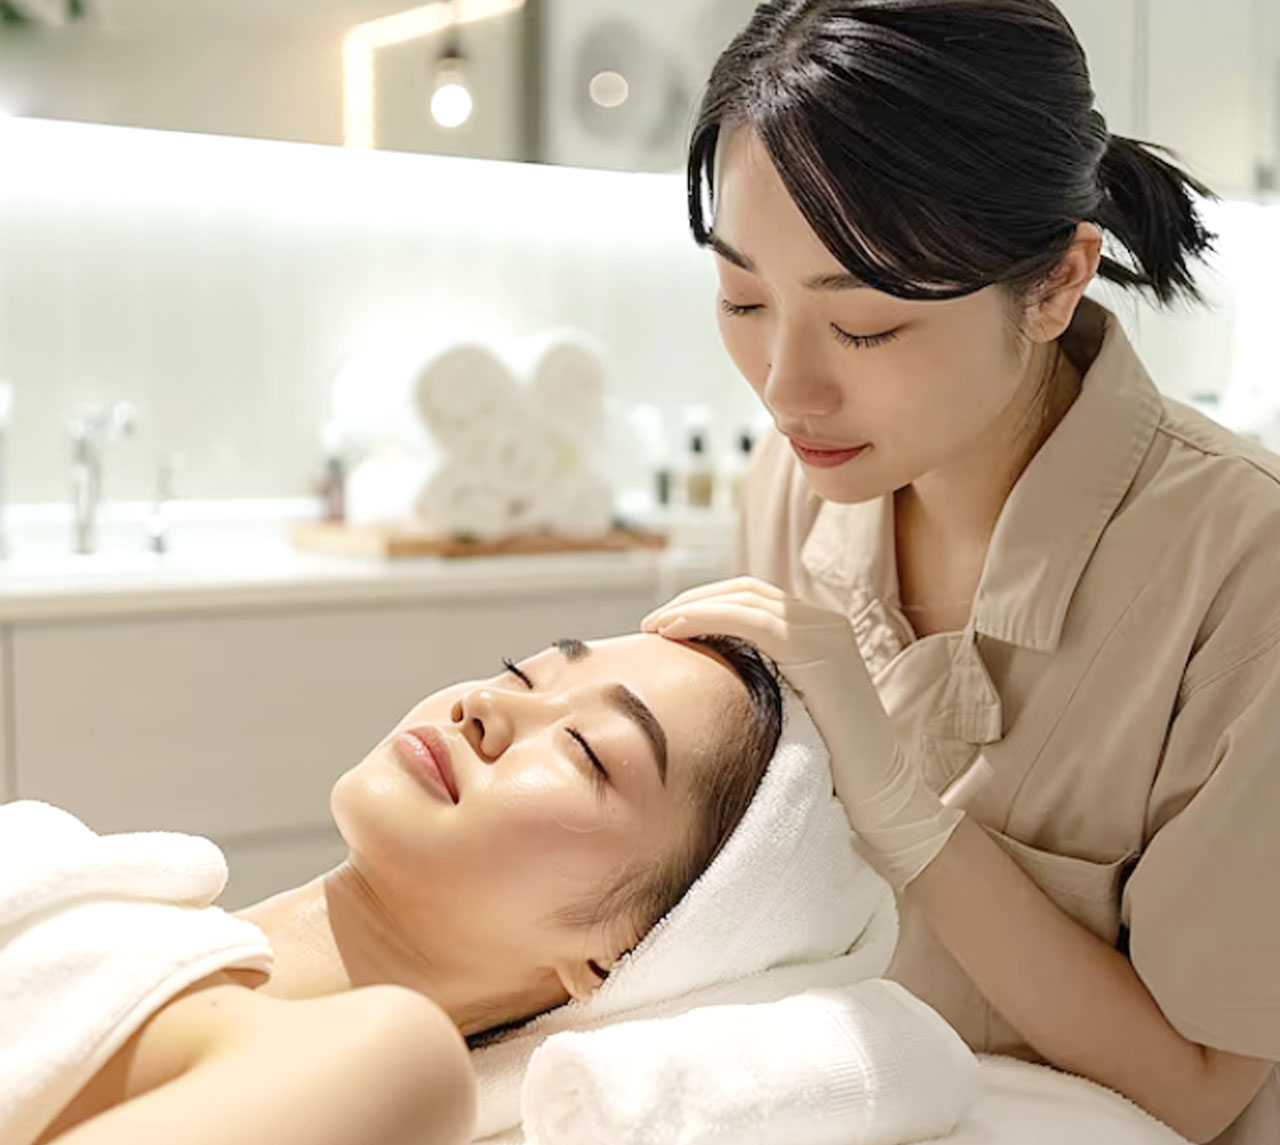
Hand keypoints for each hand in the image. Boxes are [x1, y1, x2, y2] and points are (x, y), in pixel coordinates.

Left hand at [642, 577, 963, 888]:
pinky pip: (754, 622)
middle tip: (651, 623)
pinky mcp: (821, 652)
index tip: (664, 626)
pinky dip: (710, 619)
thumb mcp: (786, 709)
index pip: (752, 598)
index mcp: (818, 631)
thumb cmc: (827, 767)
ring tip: (655, 627)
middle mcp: (825, 621)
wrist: (878, 796)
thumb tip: (701, 676)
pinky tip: (676, 632)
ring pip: (746, 599)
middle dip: (693, 599)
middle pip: (746, 589)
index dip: (704, 603)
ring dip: (693, 606)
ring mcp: (827, 632)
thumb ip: (758, 680)